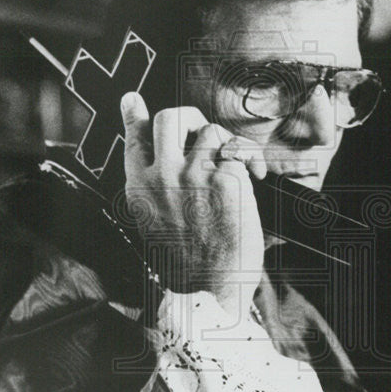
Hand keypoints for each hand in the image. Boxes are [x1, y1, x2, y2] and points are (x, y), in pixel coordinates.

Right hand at [120, 92, 266, 313]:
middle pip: (172, 118)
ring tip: (236, 167)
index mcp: (140, 189)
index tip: (134, 101)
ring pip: (211, 131)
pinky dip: (251, 159)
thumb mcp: (156, 223)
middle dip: (193, 119)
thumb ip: (156, 187)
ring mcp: (193, 176)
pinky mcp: (225, 180)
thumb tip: (161, 163)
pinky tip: (256, 175)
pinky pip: (238, 150)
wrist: (210, 290)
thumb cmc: (189, 262)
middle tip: (206, 136)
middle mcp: (162, 176)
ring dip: (227, 145)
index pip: (134, 140)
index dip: (135, 117)